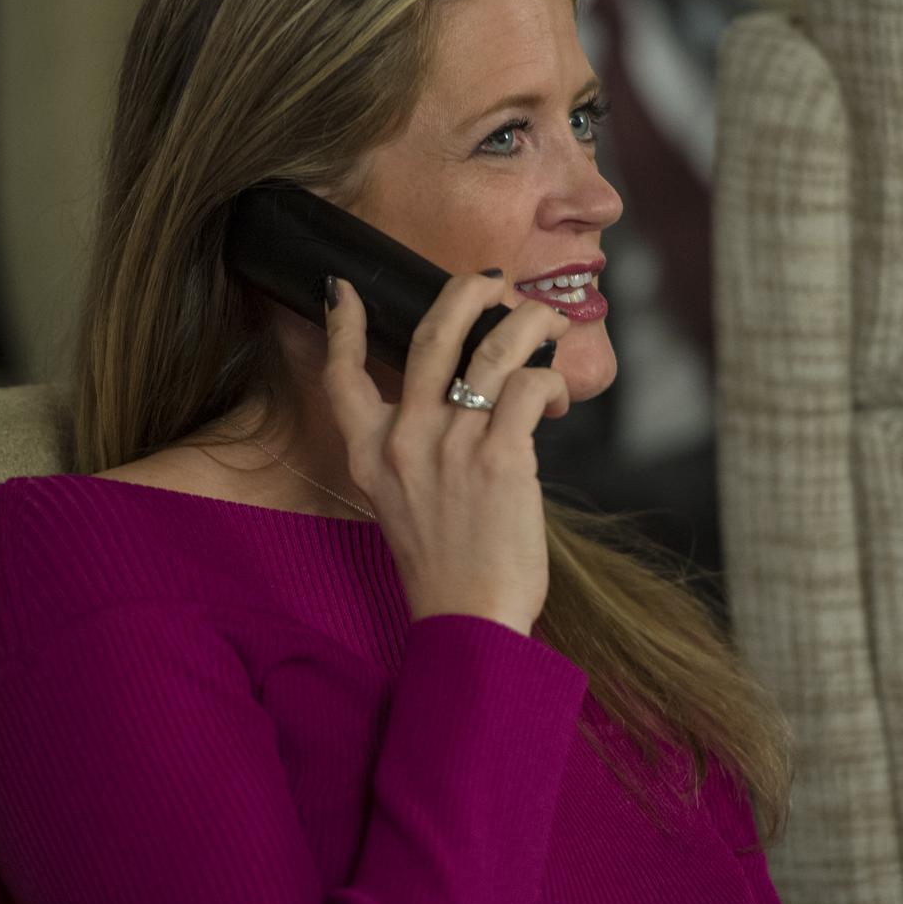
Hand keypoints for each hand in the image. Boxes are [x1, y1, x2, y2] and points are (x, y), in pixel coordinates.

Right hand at [323, 274, 570, 636]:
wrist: (469, 619)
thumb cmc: (446, 565)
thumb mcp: (402, 504)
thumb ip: (413, 451)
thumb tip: (460, 398)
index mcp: (371, 455)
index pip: (342, 376)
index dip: (342, 325)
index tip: (344, 289)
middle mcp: (404, 442)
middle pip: (431, 335)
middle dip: (467, 293)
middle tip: (494, 284)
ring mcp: (451, 446)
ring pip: (494, 348)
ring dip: (530, 324)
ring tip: (549, 324)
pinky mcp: (500, 458)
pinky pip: (531, 387)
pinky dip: (553, 381)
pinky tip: (560, 399)